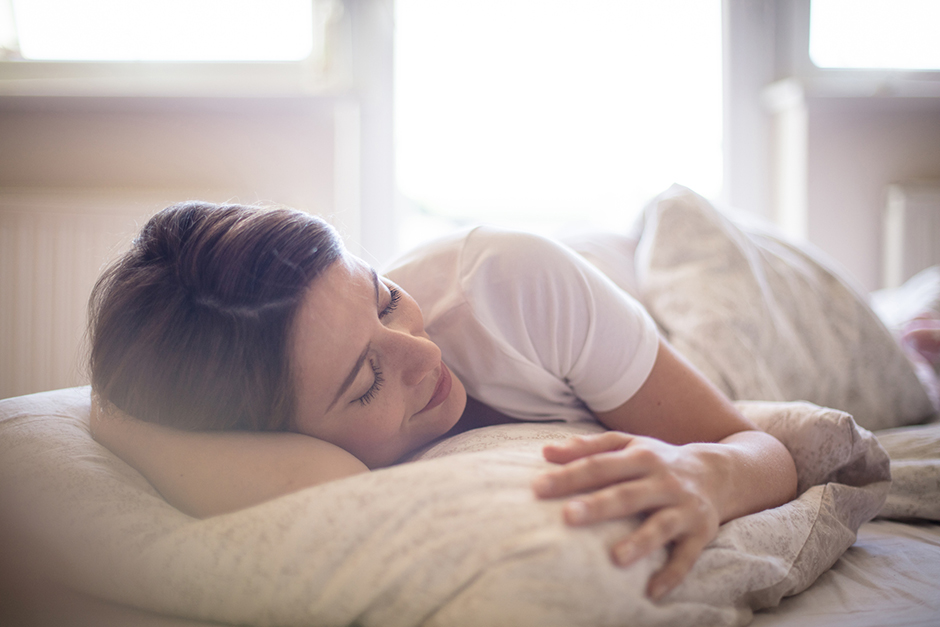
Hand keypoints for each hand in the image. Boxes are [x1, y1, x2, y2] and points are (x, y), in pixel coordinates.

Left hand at [531, 431, 720, 600]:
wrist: (718, 473)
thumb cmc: (657, 460)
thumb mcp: (627, 444)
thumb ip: (588, 447)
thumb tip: (546, 451)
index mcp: (641, 456)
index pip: (600, 465)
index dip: (569, 476)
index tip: (537, 488)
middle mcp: (664, 480)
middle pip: (628, 494)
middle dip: (598, 505)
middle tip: (567, 516)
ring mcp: (684, 507)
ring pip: (661, 525)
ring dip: (640, 542)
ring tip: (615, 558)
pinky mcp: (701, 532)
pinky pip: (687, 556)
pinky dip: (672, 574)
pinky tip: (652, 592)